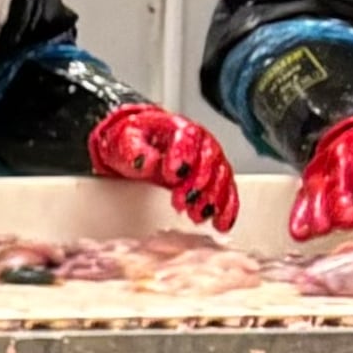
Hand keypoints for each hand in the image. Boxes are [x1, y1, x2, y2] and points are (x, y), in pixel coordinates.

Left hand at [87, 101, 242, 233]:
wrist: (138, 146)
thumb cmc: (133, 141)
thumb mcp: (125, 140)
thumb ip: (134, 150)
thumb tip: (147, 162)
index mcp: (180, 129)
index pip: (187, 138)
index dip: (183, 156)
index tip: (173, 174)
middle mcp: (201, 143)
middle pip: (208, 161)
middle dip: (198, 183)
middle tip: (184, 201)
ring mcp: (211, 161)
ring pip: (221, 178)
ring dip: (212, 199)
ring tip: (197, 215)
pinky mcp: (214, 179)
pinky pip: (227, 193)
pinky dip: (226, 209)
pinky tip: (221, 223)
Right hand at [293, 106, 352, 242]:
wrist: (352, 134)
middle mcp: (342, 158)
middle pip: (339, 177)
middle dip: (341, 198)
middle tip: (347, 217)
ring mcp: (324, 173)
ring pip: (317, 191)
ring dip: (319, 211)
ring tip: (323, 228)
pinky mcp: (311, 188)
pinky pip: (302, 202)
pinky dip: (300, 217)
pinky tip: (301, 233)